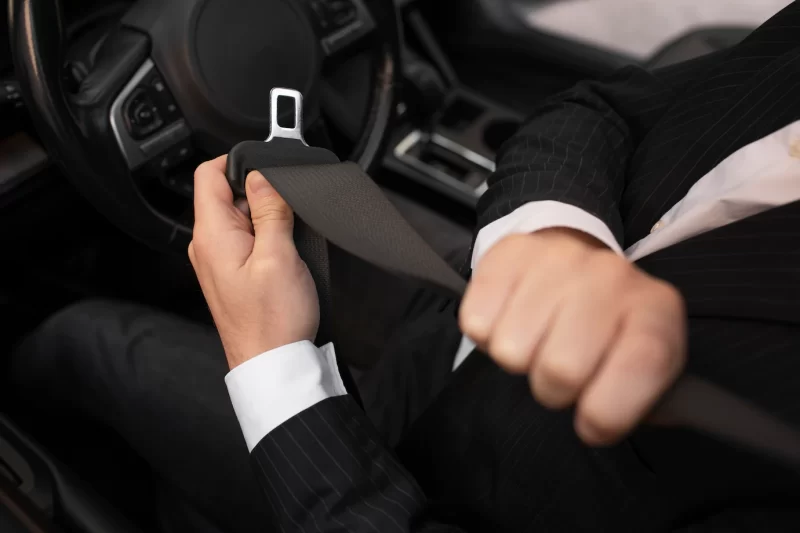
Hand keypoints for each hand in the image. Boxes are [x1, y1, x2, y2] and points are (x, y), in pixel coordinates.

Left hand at [189, 155, 318, 368]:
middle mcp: (208, 245)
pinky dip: (267, 238)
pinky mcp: (233, 274)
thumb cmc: (272, 322)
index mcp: (212, 235)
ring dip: (267, 218)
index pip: (209, 174)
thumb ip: (270, 210)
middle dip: (261, 193)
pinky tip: (285, 254)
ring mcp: (219, 260)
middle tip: (288, 213)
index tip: (268, 169)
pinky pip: (248, 240)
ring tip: (288, 239)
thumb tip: (262, 176)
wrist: (273, 364)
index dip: (238, 162)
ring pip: (242, 218)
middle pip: (228, 194)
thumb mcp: (279, 257)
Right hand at [459, 228, 685, 444]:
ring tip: (535, 342)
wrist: (571, 264)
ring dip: (519, 360)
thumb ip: (636, 401)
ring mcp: (557, 259)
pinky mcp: (508, 254)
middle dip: (553, 389)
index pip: (641, 365)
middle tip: (559, 373)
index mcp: (654, 309)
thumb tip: (598, 424)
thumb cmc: (606, 331)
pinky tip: (509, 320)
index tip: (591, 423)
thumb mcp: (640, 367)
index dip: (608, 410)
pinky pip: (477, 323)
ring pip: (512, 350)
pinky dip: (486, 336)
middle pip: (563, 368)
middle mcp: (610, 276)